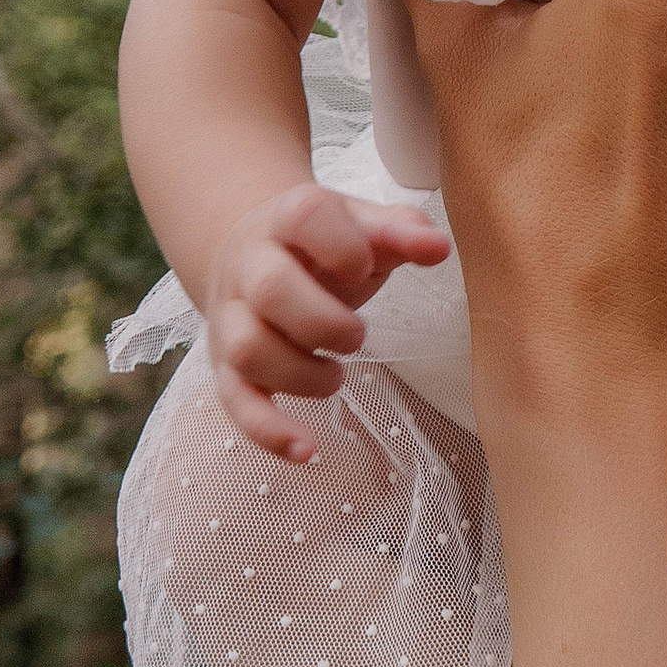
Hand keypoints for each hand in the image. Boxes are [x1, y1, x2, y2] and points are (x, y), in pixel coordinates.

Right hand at [204, 175, 452, 463]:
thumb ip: (400, 232)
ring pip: (248, 350)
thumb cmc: (321, 246)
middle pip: (271, 288)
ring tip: (336, 377)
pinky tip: (307, 451)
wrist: (250, 254)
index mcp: (286, 219)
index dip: (343, 245)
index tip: (366, 265)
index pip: (304, 215)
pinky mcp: (226, 366)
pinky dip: (269, 432)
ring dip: (302, 374)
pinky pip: (235, 402)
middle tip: (357, 335)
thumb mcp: (360, 226)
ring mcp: (232, 317)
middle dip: (325, 321)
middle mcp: (248, 265)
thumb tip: (439, 248)